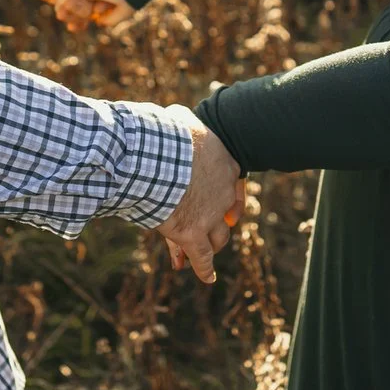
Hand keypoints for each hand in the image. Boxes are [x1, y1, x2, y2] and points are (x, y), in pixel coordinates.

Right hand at [157, 104, 241, 283]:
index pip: (234, 183)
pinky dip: (204, 269)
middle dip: (221, 221)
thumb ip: (182, 121)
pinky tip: (207, 277)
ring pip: (219, 238)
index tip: (230, 204)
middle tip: (219, 227)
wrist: (155, 158)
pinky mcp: (193, 236)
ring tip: (208, 250)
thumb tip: (176, 112)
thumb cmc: (164, 135)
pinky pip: (202, 258)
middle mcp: (224, 193)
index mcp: (225, 164)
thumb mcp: (178, 120)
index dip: (231, 194)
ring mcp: (210, 217)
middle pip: (228, 214)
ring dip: (213, 244)